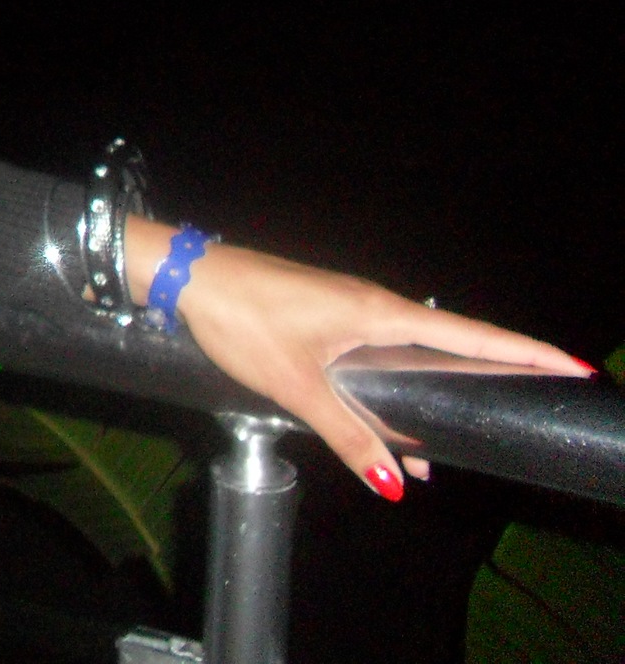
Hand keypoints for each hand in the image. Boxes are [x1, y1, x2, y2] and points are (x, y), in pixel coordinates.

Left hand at [127, 216, 593, 498]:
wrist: (188, 276)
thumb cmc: (241, 319)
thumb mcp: (296, 385)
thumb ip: (347, 434)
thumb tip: (397, 481)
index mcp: (378, 313)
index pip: (470, 333)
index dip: (521, 350)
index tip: (569, 362)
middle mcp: (371, 304)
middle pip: (448, 341)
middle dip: (487, 372)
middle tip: (527, 399)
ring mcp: (347, 305)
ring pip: (408, 352)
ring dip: (431, 388)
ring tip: (440, 449)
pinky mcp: (324, 313)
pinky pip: (377, 349)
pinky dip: (394, 382)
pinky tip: (383, 423)